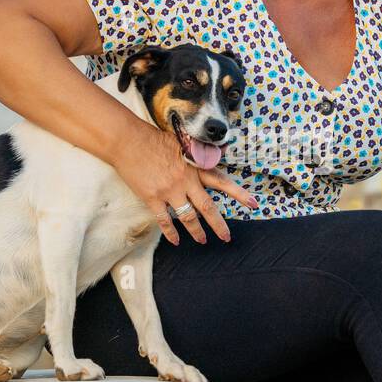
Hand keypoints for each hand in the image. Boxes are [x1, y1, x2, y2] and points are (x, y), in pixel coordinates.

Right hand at [113, 122, 257, 244]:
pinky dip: (171, 233)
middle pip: (208, 208)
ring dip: (197, 232)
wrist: (128, 141)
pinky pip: (165, 221)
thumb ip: (199, 154)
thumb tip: (217, 155)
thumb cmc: (154, 139)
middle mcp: (186, 180)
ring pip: (188, 218)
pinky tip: (177, 241)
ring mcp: (169, 191)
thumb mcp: (182, 143)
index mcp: (195, 166)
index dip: (239, 194)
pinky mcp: (153, 198)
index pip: (222, 182)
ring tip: (203, 241)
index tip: (253, 204)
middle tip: (227, 238)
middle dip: (219, 225)